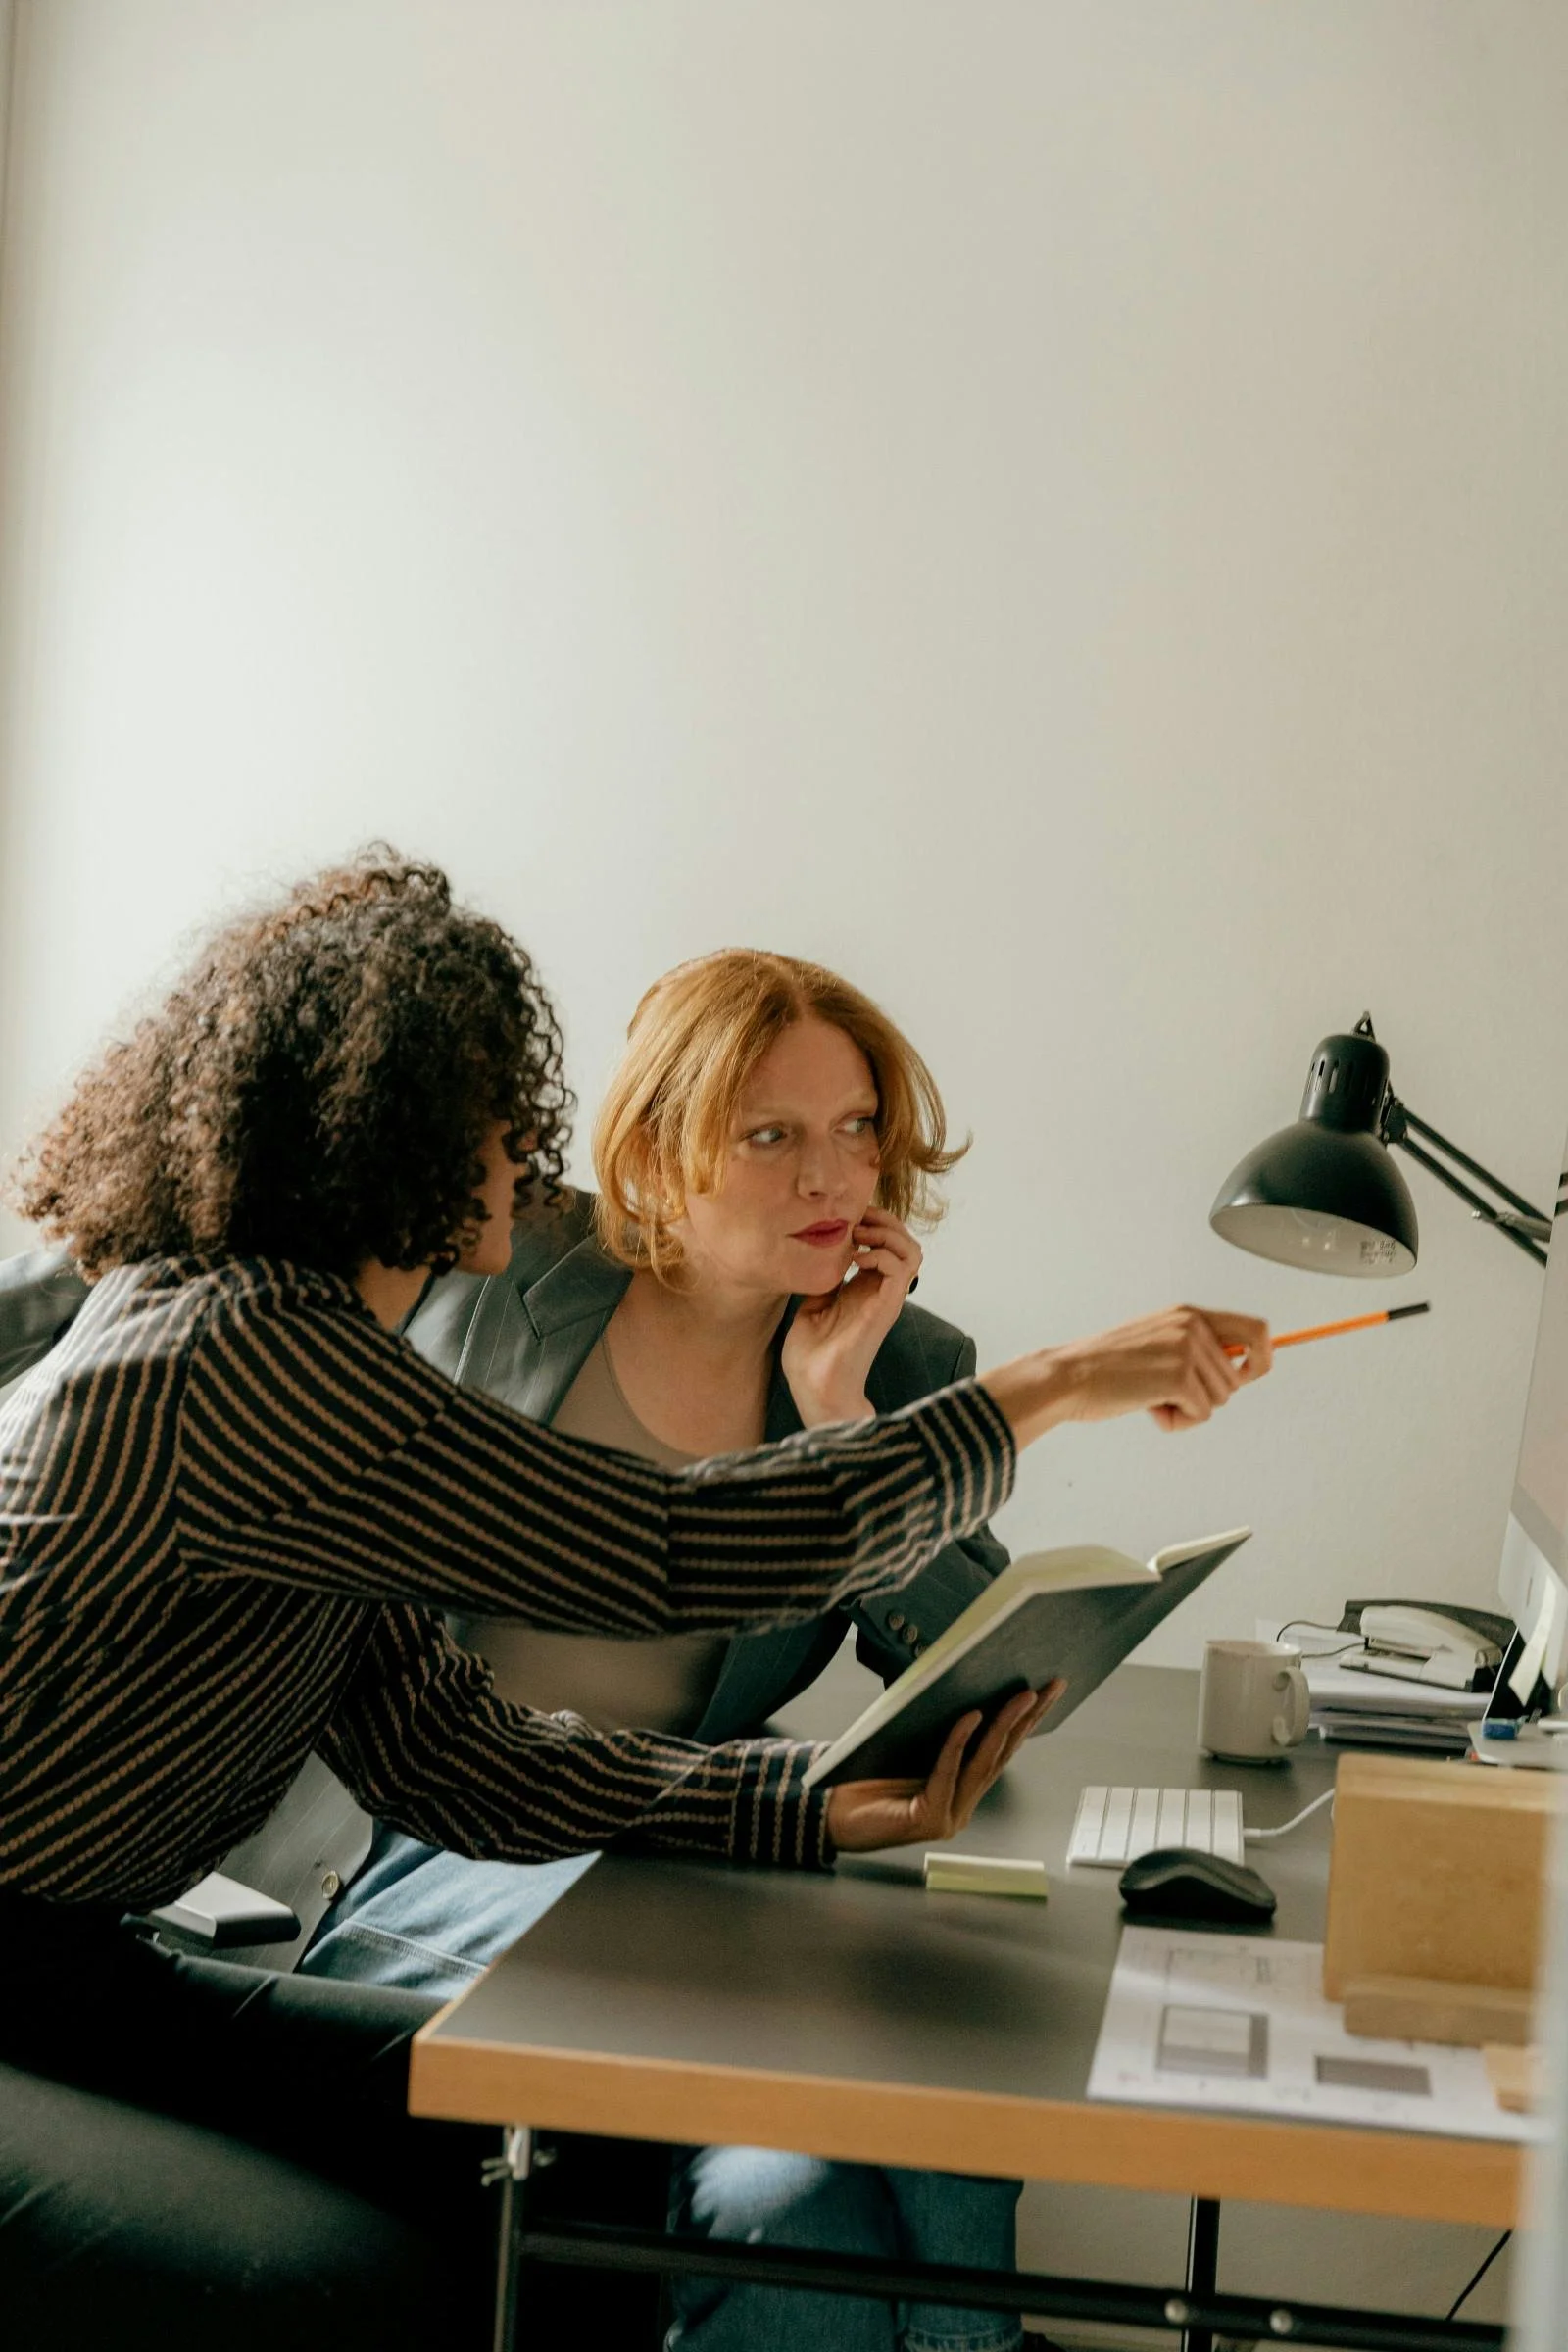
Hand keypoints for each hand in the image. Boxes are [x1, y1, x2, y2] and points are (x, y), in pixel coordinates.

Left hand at [781, 1209, 922, 1426]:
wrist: (814, 1386)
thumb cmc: (811, 1355)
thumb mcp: (811, 1306)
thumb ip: (823, 1282)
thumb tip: (817, 1257)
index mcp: (864, 1289)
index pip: (887, 1244)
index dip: (872, 1223)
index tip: (846, 1218)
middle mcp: (881, 1291)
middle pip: (906, 1242)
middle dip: (884, 1220)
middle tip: (856, 1220)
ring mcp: (886, 1299)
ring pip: (912, 1251)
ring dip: (887, 1234)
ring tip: (859, 1237)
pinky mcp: (885, 1307)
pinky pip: (900, 1268)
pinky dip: (882, 1253)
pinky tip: (857, 1259)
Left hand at [824, 1682, 1062, 1852]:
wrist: (832, 1817)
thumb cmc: (867, 1780)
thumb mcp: (910, 1748)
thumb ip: (936, 1733)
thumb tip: (963, 1689)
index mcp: (961, 1789)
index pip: (1000, 1751)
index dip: (1026, 1721)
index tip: (1046, 1691)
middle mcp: (962, 1805)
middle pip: (1001, 1755)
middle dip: (1028, 1719)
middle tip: (1048, 1688)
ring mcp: (949, 1816)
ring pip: (983, 1764)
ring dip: (1004, 1726)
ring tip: (1022, 1696)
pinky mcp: (929, 1819)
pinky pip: (948, 1774)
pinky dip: (959, 1743)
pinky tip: (971, 1717)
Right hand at [981, 1306, 1272, 1447]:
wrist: (1068, 1376)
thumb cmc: (1105, 1368)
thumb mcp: (1157, 1343)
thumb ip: (1194, 1348)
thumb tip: (1239, 1368)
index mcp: (1188, 1315)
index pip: (1257, 1329)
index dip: (1263, 1357)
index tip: (1252, 1374)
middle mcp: (1192, 1326)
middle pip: (1238, 1377)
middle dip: (1210, 1395)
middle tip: (1173, 1395)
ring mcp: (1187, 1349)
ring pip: (1221, 1398)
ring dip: (1189, 1409)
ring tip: (1152, 1397)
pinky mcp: (1180, 1376)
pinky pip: (1201, 1414)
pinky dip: (1177, 1420)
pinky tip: (1148, 1407)